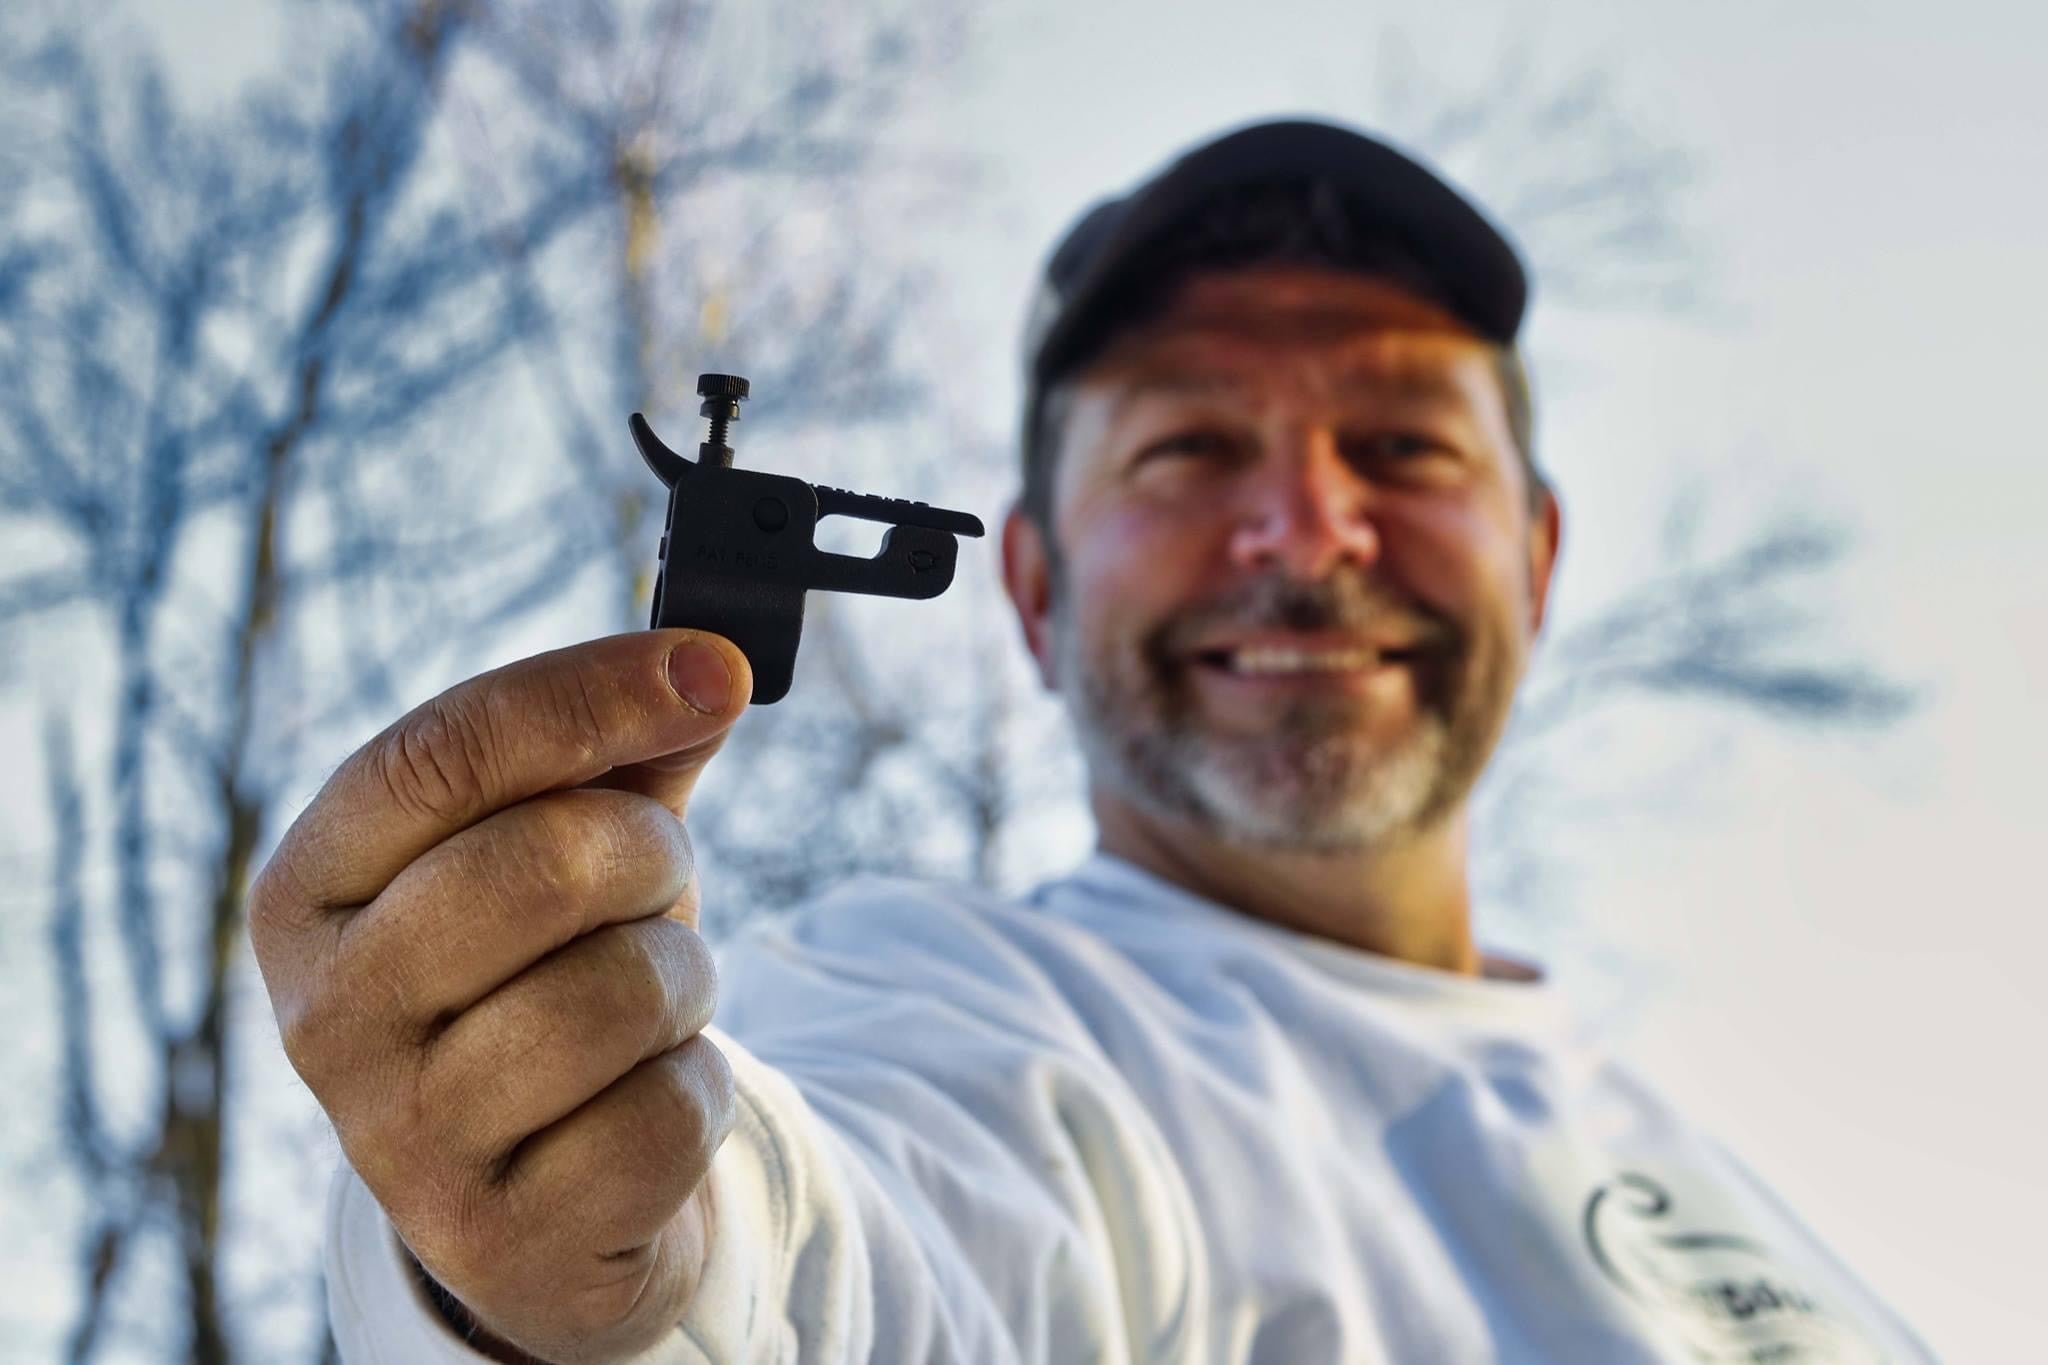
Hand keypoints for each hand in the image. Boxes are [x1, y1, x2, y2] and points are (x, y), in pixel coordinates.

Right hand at [248, 630, 751, 1362]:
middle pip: (544, 864)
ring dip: (684, 979)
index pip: (442, 751)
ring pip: (621, 993)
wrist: (542, 1198)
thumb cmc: (544, 981)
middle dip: (651, 857)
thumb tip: (711, 668)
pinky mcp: (497, 1239)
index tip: (715, 669)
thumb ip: (622, 751)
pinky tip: (646, 1101)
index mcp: (311, 891)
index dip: (592, 694)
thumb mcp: (558, 853)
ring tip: (650, 1001)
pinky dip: (696, 1090)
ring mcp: (402, 1142)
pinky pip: (667, 1115)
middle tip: (657, 883)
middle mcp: (326, 1015)